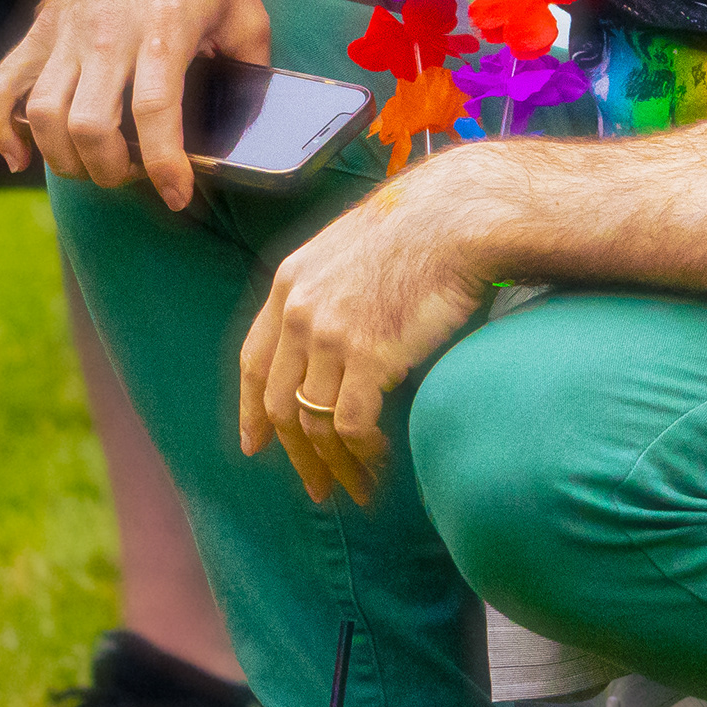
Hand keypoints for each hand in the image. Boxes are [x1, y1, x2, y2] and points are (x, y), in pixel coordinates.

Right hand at [0, 0, 274, 206]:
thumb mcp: (247, 10)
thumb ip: (250, 69)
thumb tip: (247, 127)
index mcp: (164, 30)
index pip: (154, 112)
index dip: (164, 165)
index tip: (177, 194)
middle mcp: (109, 34)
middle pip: (90, 125)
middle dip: (111, 171)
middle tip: (134, 177)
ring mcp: (67, 32)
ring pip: (43, 114)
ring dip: (63, 158)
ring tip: (92, 167)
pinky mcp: (41, 28)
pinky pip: (2, 85)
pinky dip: (1, 128)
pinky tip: (19, 156)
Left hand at [234, 155, 500, 505]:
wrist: (455, 216)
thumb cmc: (420, 230)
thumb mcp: (349, 250)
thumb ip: (329, 291)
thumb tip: (338, 338)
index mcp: (289, 283)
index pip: (253, 361)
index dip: (251, 410)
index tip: (255, 446)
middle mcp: (299, 311)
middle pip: (278, 403)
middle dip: (296, 456)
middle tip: (318, 489)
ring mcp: (330, 334)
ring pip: (313, 423)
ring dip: (335, 465)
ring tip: (358, 489)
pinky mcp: (367, 354)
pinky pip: (351, 424)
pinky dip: (362, 453)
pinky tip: (378, 463)